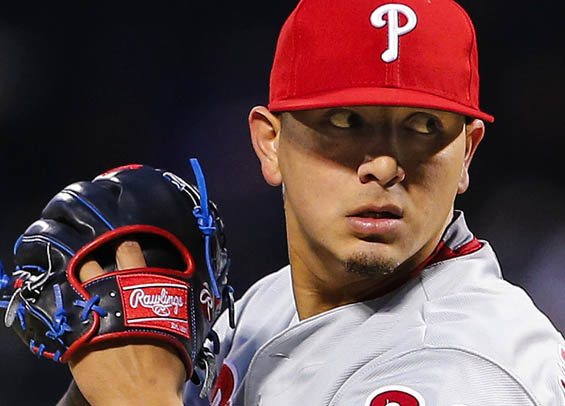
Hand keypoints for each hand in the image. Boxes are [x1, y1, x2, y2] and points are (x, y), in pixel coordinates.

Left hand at [69, 241, 185, 405]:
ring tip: (94, 300)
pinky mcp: (74, 339)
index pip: (128, 251)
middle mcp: (110, 297)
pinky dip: (79, 319)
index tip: (127, 250)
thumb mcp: (180, 330)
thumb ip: (171, 308)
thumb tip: (174, 300)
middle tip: (106, 276)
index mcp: (139, 289)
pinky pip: (71, 319)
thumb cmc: (165, 368)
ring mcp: (88, 317)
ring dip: (85, 291)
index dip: (127, 248)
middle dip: (98, 267)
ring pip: (77, 289)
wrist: (139, 398)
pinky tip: (88, 327)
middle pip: (93, 266)